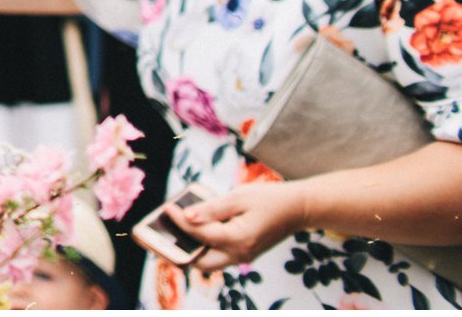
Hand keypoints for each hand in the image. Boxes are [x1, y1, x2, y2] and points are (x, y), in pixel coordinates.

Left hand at [178, 181, 308, 270]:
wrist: (298, 209)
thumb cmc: (268, 199)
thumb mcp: (238, 197)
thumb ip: (211, 209)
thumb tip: (186, 216)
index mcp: (238, 239)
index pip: (199, 234)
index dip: (178, 221)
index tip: (166, 208)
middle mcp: (240, 254)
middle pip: (200, 263)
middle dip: (180, 250)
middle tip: (163, 232)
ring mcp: (243, 257)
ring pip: (209, 262)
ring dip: (192, 249)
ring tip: (175, 229)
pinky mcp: (244, 253)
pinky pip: (219, 255)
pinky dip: (204, 245)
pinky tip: (196, 227)